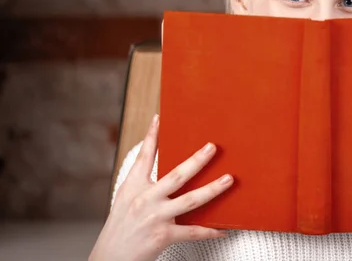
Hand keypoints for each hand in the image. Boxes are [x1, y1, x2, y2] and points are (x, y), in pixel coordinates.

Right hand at [89, 115, 233, 260]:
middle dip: (197, 160)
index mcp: (133, 187)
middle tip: (212, 147)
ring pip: (191, 200)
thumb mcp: (126, 200)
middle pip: (176, 175)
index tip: (160, 118)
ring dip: (213, 189)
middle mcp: (145, 199)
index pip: (144, 156)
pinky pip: (193, 231)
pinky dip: (210, 231)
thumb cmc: (120, 228)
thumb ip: (144, 184)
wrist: (110, 258)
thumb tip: (169, 172)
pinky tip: (223, 229)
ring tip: (229, 179)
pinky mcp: (163, 235)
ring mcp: (155, 217)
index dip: (152, 136)